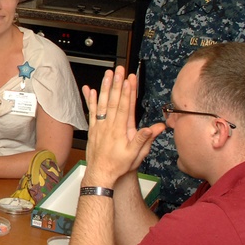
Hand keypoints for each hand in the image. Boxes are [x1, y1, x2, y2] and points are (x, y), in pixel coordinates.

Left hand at [83, 67, 165, 184]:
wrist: (100, 174)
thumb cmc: (119, 165)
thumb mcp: (136, 155)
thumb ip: (144, 139)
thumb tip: (154, 128)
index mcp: (120, 130)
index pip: (125, 107)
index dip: (128, 92)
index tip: (129, 80)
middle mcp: (109, 126)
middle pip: (113, 101)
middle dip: (117, 84)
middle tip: (119, 70)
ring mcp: (100, 126)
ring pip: (102, 103)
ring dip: (105, 87)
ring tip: (107, 74)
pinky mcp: (93, 128)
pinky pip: (91, 112)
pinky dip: (91, 100)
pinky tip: (91, 90)